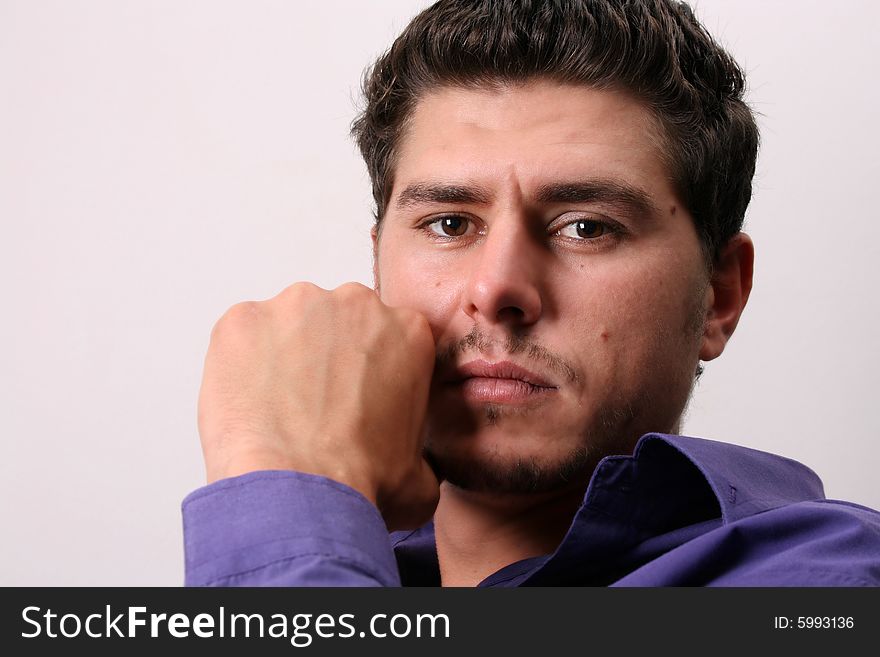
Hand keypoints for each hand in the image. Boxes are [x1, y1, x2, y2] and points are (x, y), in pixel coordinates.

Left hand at [197, 282, 439, 529]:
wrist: (301, 490)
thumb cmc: (359, 480)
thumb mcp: (419, 475)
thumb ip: (419, 452)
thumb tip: (411, 469)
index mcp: (406, 330)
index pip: (388, 336)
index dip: (369, 369)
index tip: (355, 396)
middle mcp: (355, 304)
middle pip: (337, 319)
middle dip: (326, 354)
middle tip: (313, 404)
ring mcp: (296, 305)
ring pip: (288, 323)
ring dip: (282, 355)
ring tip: (276, 407)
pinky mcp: (244, 319)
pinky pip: (240, 335)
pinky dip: (239, 363)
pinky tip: (248, 404)